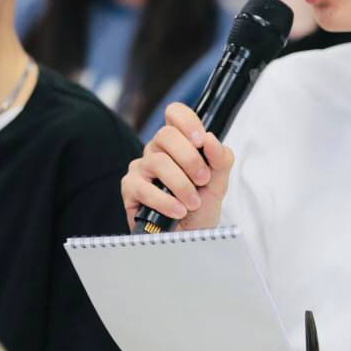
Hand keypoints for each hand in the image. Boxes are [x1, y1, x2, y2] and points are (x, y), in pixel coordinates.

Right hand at [121, 102, 233, 230]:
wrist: (190, 236)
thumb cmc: (200, 206)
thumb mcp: (219, 182)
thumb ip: (220, 159)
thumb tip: (210, 139)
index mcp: (179, 141)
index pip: (175, 114)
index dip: (187, 122)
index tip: (201, 141)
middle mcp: (157, 150)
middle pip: (166, 135)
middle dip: (190, 159)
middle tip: (204, 180)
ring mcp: (141, 167)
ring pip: (157, 161)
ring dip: (180, 184)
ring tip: (192, 202)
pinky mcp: (130, 188)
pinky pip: (143, 187)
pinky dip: (165, 201)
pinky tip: (177, 210)